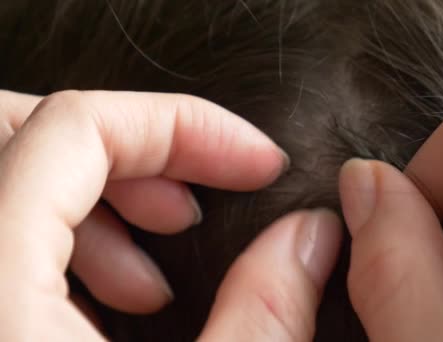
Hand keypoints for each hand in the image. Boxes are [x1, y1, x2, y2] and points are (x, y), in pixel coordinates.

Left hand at [0, 90, 341, 339]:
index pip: (75, 128)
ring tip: (162, 261)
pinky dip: (64, 237)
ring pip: (14, 176)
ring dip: (100, 196)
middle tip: (199, 201)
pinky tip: (121, 292)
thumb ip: (260, 317)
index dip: (186, 127)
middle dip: (136, 152)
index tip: (256, 161)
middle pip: (29, 132)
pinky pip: (4, 228)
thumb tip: (310, 238)